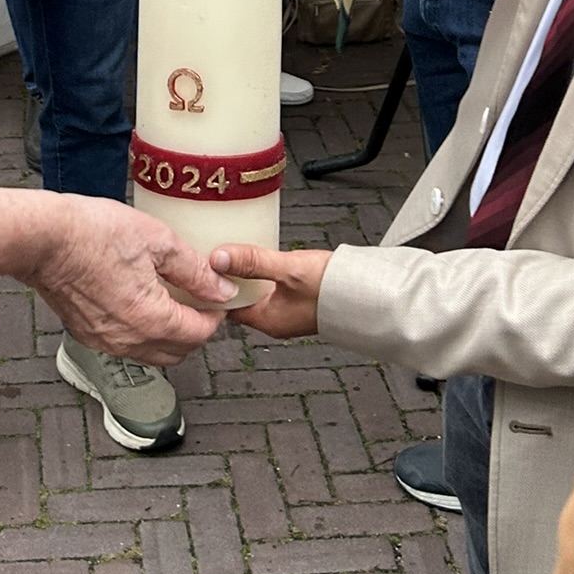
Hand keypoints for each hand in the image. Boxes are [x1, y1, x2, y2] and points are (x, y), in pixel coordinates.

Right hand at [29, 197, 236, 364]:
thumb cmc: (94, 233)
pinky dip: (142, 332)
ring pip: (152, 353)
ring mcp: (105, 342)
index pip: (201, 334)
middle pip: (179, 352)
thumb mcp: (158, 241)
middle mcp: (129, 341)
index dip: (216, 315)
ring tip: (170, 300)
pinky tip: (139, 301)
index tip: (218, 295)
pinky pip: (125, 345)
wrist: (43, 239)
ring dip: (169, 335)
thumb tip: (222, 290)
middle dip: (196, 329)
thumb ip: (195, 271)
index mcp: (152, 320)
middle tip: (199, 300)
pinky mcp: (86, 334)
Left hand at [209, 244, 331, 339]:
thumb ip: (253, 261)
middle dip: (227, 279)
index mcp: (267, 321)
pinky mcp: (299, 301)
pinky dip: (262, 275)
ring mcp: (287, 313)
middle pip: (239, 300)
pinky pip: (270, 289)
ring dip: (245, 276)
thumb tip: (218, 257)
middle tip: (214, 254)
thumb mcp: (288, 269)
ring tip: (234, 252)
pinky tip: (262, 258)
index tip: (202, 266)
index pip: (225, 308)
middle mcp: (275, 321)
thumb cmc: (334, 289)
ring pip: (255, 293)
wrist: (371, 294)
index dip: (212, 288)